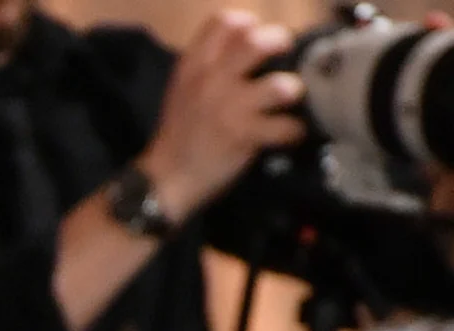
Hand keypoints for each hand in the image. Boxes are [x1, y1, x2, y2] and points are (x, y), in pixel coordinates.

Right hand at [137, 10, 306, 222]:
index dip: (249, 25)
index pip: (224, 21)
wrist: (167, 178)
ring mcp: (228, 108)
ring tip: (290, 101)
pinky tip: (288, 135)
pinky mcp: (243, 136)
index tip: (256, 37)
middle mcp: (211, 80)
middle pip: (256, 41)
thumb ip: (210, 66)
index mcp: (193, 65)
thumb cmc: (180, 133)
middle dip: (280, 45)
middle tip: (285, 58)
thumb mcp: (184, 89)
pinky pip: (286, 127)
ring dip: (293, 91)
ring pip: (281, 85)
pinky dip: (293, 132)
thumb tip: (250, 46)